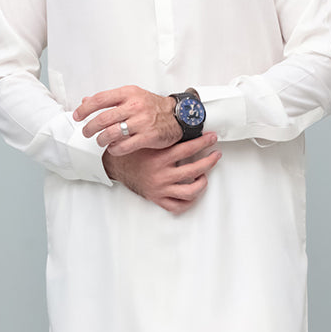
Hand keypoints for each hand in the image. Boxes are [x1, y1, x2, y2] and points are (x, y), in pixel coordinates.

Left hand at [74, 85, 180, 154]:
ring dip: (101, 139)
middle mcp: (134, 106)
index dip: (85, 109)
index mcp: (128, 93)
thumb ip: (110, 99)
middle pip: (103, 118)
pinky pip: (124, 146)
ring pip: (111, 133)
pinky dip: (114, 149)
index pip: (100, 99)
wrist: (179, 115)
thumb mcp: (132, 96)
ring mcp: (142, 122)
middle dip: (90, 128)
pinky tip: (113, 148)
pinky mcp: (148, 137)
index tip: (78, 116)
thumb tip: (86, 101)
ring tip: (100, 141)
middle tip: (86, 132)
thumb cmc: (153, 106)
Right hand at [103, 133, 220, 214]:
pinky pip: (178, 206)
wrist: (115, 167)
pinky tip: (192, 192)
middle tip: (215, 155)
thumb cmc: (132, 152)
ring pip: (190, 191)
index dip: (204, 142)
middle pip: (195, 170)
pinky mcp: (157, 199)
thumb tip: (184, 125)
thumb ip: (164, 136)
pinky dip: (188, 201)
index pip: (188, 149)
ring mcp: (161, 189)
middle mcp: (162, 175)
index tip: (212, 137)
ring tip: (204, 175)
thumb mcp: (147, 140)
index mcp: (160, 158)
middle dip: (209, 161)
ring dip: (202, 183)